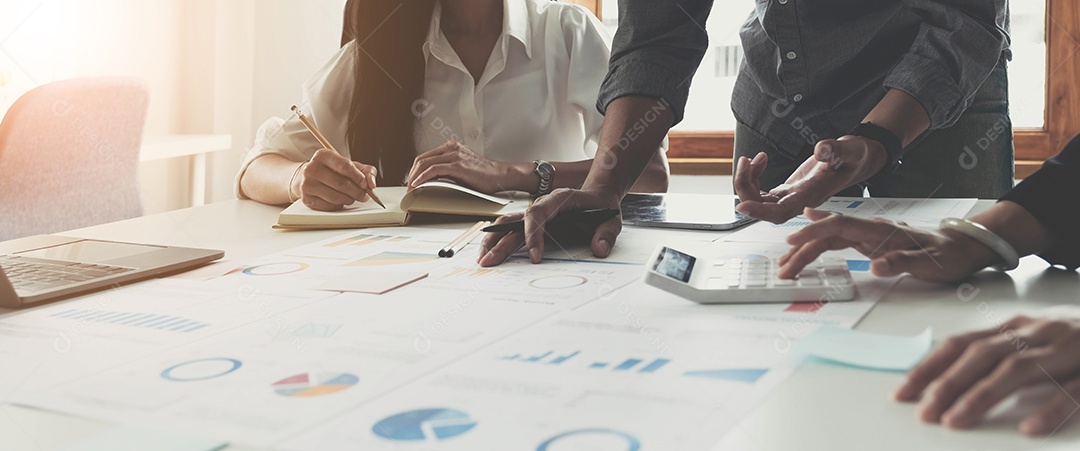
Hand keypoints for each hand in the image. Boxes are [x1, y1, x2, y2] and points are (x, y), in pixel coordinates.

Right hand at [297, 148, 376, 210]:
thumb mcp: (349, 165)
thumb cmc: (331, 171)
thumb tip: (372, 183)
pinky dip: (339, 206)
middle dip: (357, 192)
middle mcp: (312, 168)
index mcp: (323, 155)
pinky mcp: (306, 198)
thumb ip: (365, 171)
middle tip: (364, 196)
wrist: (307, 178)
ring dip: (349, 200)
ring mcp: (307, 184)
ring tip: (351, 197)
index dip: (359, 177)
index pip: (345, 166)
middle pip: (342, 184)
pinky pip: (329, 206)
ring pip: (336, 197)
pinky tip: (339, 201)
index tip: (366, 185)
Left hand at [406, 141, 525, 193]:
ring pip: (425, 163)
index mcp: (451, 147)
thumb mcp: (461, 169)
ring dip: (415, 177)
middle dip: (411, 174)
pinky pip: (434, 169)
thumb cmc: (483, 176)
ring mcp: (455, 155)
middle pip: (422, 159)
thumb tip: (430, 180)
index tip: (410, 182)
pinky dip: (423, 177)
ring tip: (411, 189)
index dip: (414, 170)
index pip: (425, 157)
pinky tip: (418, 184)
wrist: (500, 176)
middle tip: (407, 187)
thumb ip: (447, 170)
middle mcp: (452, 148)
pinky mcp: (458, 165)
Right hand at [478, 188, 620, 266]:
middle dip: (500, 242)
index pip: (538, 214)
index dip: (533, 235)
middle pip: (514, 220)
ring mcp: (535, 214)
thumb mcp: (611, 219)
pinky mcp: (533, 224)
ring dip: (493, 241)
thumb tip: (599, 249)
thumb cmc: (601, 206)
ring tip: (482, 260)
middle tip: (489, 262)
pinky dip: (499, 242)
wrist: (598, 196)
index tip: (535, 257)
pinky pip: (512, 230)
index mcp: (559, 199)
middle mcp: (542, 205)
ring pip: (507, 224)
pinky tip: (491, 255)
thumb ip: (606, 234)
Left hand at [734, 136, 887, 222]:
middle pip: (763, 208)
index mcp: (811, 195)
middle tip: (745, 161)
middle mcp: (798, 200)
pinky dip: (753, 177)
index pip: (780, 213)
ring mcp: (790, 196)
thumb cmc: (855, 157)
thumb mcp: (850, 150)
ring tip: (751, 158)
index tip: (741, 205)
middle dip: (746, 188)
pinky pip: (761, 192)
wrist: (857, 160)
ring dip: (746, 181)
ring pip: (758, 200)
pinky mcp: (787, 190)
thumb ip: (836, 150)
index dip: (759, 212)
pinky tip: (759, 160)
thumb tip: (821, 149)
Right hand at [778, 208, 999, 282]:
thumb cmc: (948, 254)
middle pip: (828, 233)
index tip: (794, 241)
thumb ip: (902, 262)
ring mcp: (869, 235)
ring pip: (830, 238)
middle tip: (783, 268)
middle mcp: (871, 229)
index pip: (840, 226)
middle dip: (802, 248)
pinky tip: (807, 239)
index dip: (815, 232)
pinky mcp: (870, 242)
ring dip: (807, 249)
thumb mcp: (930, 262)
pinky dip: (819, 243)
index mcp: (881, 230)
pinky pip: (838, 240)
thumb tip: (876, 266)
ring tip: (787, 262)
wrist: (963, 247)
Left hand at [895, 315, 1079, 435]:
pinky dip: (1050, 408)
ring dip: (984, 395)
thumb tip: (944, 379)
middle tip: (924, 412)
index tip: (903, 393)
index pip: (961, 344)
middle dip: (948, 384)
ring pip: (1019, 370)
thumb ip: (995, 354)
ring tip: (956, 421)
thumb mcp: (1031, 341)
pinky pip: (1075, 390)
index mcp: (1015, 327)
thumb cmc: (1073, 342)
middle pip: (983, 356)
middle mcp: (1036, 333)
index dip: (930, 367)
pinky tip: (1028, 427)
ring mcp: (1069, 350)